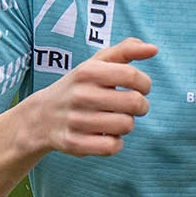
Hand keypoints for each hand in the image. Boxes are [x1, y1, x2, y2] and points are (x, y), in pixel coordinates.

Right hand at [19, 38, 155, 156]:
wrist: (41, 115)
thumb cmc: (79, 86)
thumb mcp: (96, 63)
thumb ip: (126, 51)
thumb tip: (154, 49)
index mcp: (88, 71)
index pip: (133, 76)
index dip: (145, 84)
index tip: (140, 87)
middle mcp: (81, 95)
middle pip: (135, 102)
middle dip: (141, 105)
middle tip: (132, 106)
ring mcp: (76, 120)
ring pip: (126, 125)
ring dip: (127, 124)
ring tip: (115, 119)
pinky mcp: (74, 143)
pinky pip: (112, 147)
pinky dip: (115, 143)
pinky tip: (107, 136)